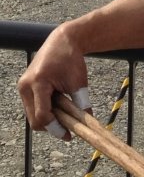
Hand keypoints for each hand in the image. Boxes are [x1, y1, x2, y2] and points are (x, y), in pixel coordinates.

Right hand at [18, 23, 90, 139]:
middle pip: (34, 119)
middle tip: (68, 130)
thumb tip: (87, 123)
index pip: (43, 115)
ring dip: (47, 119)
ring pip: (32, 115)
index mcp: (38, 82)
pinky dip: (44, 110)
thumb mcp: (79, 82)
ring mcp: (23, 86)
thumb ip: (81, 103)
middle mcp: (26, 86)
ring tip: (65, 117)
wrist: (62, 40)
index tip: (69, 135)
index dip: (55, 128)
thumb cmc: (71, 58)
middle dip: (51, 127)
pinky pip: (32, 106)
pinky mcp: (24, 86)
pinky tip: (58, 108)